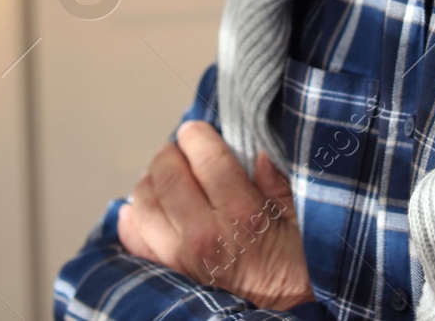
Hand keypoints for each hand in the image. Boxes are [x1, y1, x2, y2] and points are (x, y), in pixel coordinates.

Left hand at [117, 119, 314, 310]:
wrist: (289, 312)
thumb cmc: (299, 268)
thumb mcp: (303, 220)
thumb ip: (278, 183)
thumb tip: (257, 152)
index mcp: (242, 215)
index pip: (205, 158)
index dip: (197, 135)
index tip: (199, 131)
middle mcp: (204, 235)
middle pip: (167, 175)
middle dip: (171, 153)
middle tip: (182, 150)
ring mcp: (181, 257)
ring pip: (142, 202)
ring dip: (150, 180)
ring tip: (165, 175)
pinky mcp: (170, 273)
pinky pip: (134, 240)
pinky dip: (132, 218)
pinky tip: (141, 207)